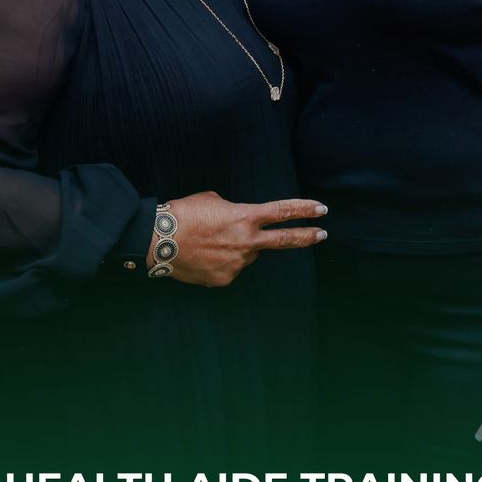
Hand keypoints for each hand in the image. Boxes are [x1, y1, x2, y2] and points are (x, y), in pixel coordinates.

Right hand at [158, 193, 326, 286]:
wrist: (159, 240)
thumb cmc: (183, 215)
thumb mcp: (213, 201)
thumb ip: (234, 212)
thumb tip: (239, 224)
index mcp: (245, 217)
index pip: (282, 212)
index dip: (304, 209)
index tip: (321, 209)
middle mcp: (246, 242)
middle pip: (284, 240)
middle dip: (306, 236)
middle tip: (322, 235)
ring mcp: (237, 264)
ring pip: (246, 255)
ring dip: (236, 248)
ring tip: (209, 242)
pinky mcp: (224, 279)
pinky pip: (230, 268)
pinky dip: (221, 262)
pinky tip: (204, 255)